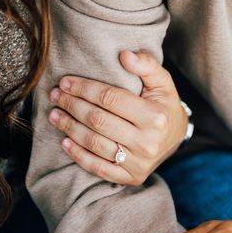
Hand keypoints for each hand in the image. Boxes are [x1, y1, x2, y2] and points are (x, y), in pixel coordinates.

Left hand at [48, 51, 187, 185]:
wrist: (176, 136)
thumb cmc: (163, 103)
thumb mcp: (162, 80)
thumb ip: (146, 64)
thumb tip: (124, 55)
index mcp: (155, 116)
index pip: (110, 99)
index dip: (84, 89)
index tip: (66, 82)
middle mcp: (147, 142)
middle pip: (98, 121)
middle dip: (72, 106)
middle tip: (56, 96)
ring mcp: (139, 163)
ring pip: (95, 144)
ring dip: (69, 128)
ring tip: (55, 115)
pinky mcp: (132, 177)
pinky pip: (99, 168)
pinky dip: (79, 155)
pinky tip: (65, 142)